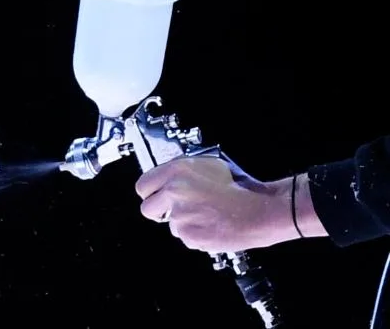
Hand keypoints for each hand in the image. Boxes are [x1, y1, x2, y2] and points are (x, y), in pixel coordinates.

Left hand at [135, 154, 297, 252]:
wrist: (260, 211)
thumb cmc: (241, 187)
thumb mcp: (209, 166)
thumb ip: (183, 173)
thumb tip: (169, 180)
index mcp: (176, 171)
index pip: (143, 185)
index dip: (149, 193)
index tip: (154, 197)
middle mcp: (174, 192)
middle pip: (148, 209)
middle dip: (159, 212)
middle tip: (173, 212)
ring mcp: (180, 216)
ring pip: (172, 225)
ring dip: (185, 223)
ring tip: (207, 217)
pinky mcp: (190, 236)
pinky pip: (187, 238)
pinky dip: (198, 235)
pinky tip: (213, 226)